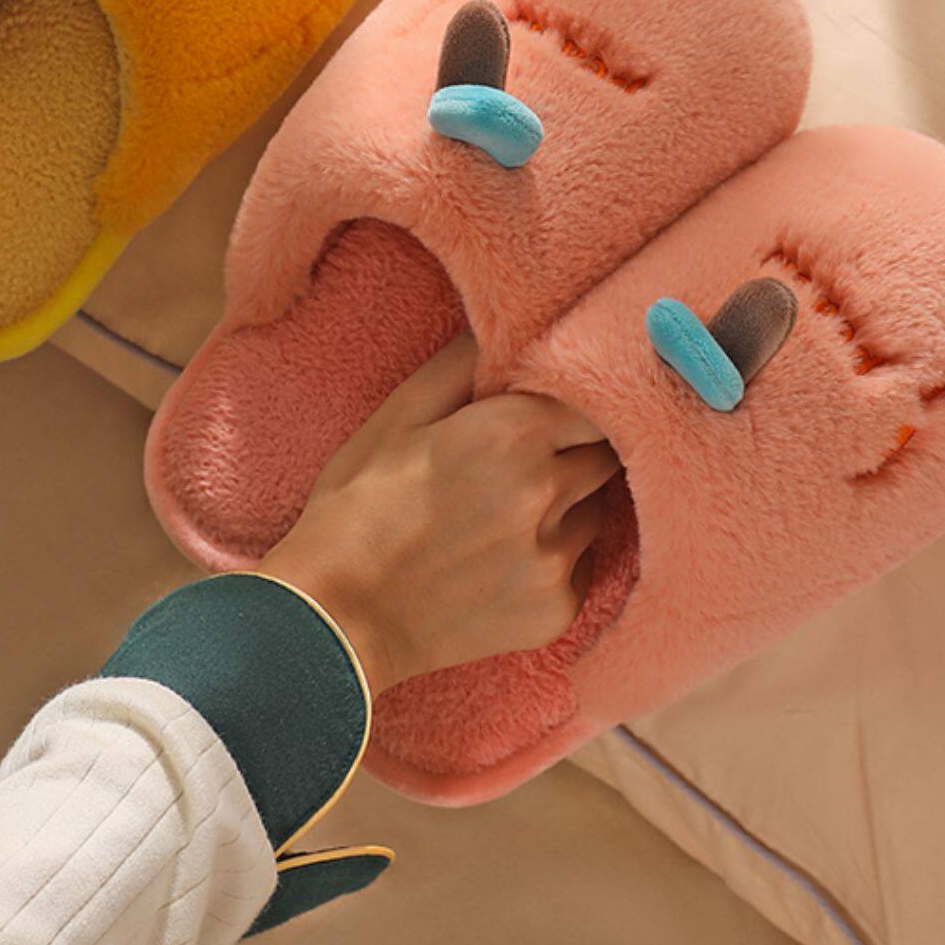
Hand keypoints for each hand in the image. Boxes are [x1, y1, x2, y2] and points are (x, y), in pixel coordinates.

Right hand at [259, 337, 618, 694]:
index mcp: (514, 433)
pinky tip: (503, 558)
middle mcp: (549, 493)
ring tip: (509, 512)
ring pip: (598, 509)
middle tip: (527, 458)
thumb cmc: (359, 504)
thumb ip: (463, 363)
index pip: (597, 398)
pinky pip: (582, 565)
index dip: (575, 399)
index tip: (552, 405)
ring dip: (570, 503)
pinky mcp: (558, 611)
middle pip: (607, 453)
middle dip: (577, 448)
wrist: (338, 617)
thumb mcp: (398, 415)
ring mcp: (557, 558)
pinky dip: (556, 557)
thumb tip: (503, 326)